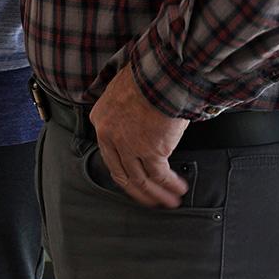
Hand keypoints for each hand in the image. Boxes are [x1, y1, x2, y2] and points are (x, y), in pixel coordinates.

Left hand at [88, 65, 189, 207]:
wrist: (158, 76)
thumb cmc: (145, 79)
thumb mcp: (121, 94)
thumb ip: (124, 115)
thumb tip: (137, 127)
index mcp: (101, 121)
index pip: (109, 155)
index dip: (123, 171)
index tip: (134, 180)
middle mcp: (110, 136)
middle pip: (122, 173)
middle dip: (138, 190)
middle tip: (150, 200)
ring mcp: (128, 146)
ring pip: (140, 179)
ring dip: (156, 193)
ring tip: (169, 201)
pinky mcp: (149, 151)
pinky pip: (160, 175)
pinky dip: (170, 185)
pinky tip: (178, 189)